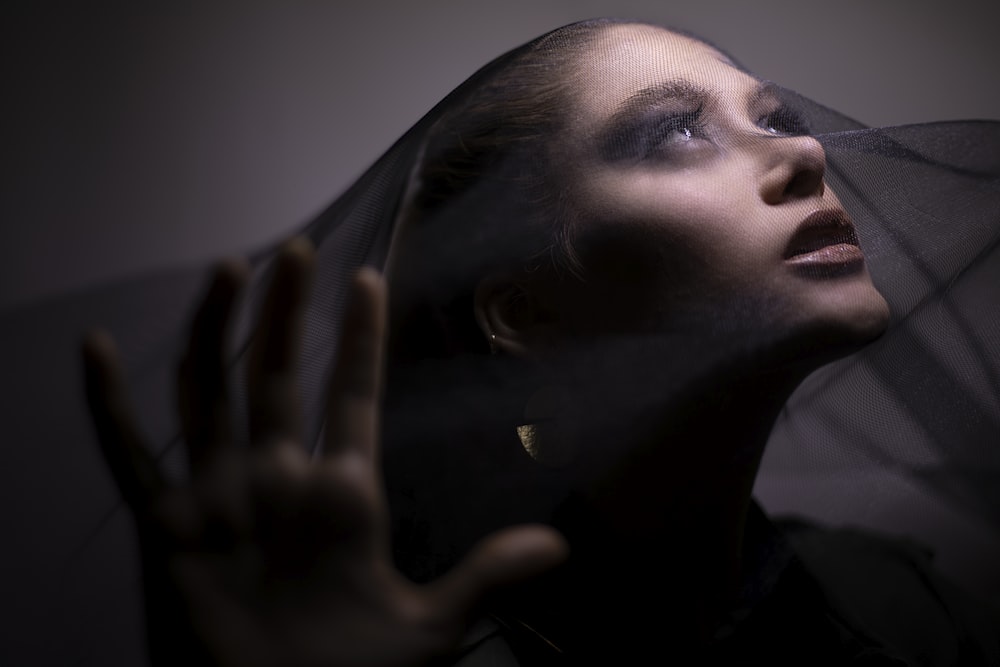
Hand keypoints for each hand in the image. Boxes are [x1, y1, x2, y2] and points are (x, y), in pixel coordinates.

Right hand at [82, 237, 566, 666]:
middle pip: (276, 375)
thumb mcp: (430, 628)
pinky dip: (108, 404)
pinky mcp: (166, 526)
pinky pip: (128, 455)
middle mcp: (277, 480)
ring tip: (229, 270)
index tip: (369, 282)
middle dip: (285, 311)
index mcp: (342, 493)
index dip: (359, 338)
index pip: (352, 394)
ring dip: (214, 331)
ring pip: (210, 392)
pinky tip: (96, 350)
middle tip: (295, 249)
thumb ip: (485, 577)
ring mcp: (219, 497)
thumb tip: (556, 550)